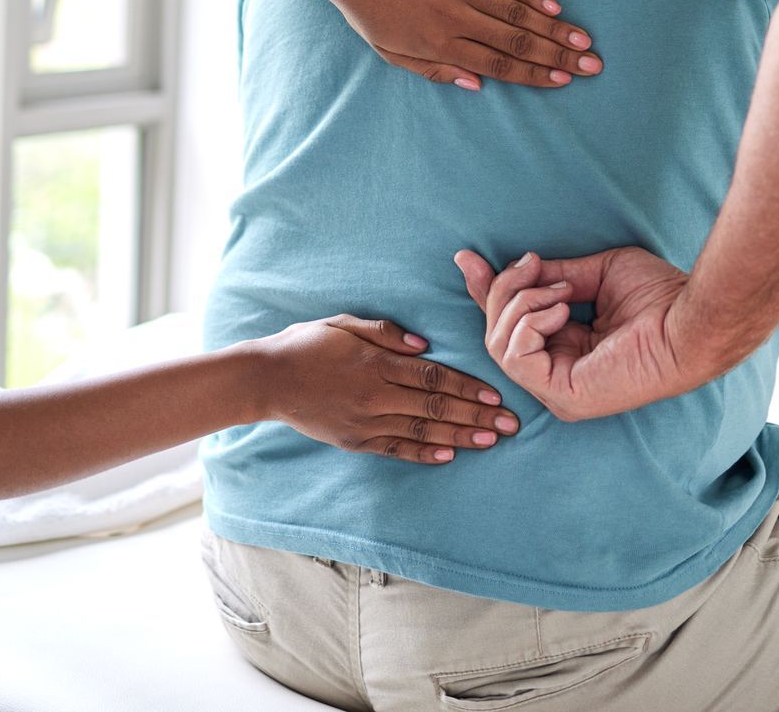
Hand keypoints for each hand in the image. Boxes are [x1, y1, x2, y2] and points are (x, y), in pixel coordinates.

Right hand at [250, 314, 521, 464]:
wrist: (267, 379)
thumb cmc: (306, 344)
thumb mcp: (344, 323)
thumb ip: (385, 333)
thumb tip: (424, 345)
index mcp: (375, 363)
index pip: (432, 377)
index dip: (468, 386)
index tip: (497, 395)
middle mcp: (375, 395)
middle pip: (436, 406)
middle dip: (477, 416)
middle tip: (511, 425)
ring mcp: (366, 422)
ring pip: (422, 431)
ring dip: (460, 436)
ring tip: (491, 441)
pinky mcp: (355, 441)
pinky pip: (396, 449)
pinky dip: (424, 453)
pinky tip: (449, 455)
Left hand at [297, 0, 601, 89]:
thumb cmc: (373, 16)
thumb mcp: (394, 55)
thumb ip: (437, 72)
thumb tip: (479, 84)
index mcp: (439, 44)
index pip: (498, 64)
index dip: (534, 74)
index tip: (564, 81)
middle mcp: (455, 16)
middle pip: (516, 40)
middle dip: (557, 55)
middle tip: (592, 66)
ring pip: (516, 11)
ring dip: (555, 28)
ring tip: (584, 40)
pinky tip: (555, 8)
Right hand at [454, 247, 711, 420]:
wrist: (688, 317)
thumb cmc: (657, 297)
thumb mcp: (593, 274)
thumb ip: (552, 277)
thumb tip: (513, 264)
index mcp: (567, 350)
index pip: (509, 326)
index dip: (485, 292)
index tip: (467, 258)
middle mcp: (558, 374)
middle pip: (495, 332)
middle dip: (502, 290)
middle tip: (531, 264)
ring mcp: (558, 391)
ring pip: (499, 344)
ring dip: (521, 304)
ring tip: (561, 293)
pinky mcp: (562, 396)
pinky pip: (515, 357)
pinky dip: (529, 324)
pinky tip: (562, 312)